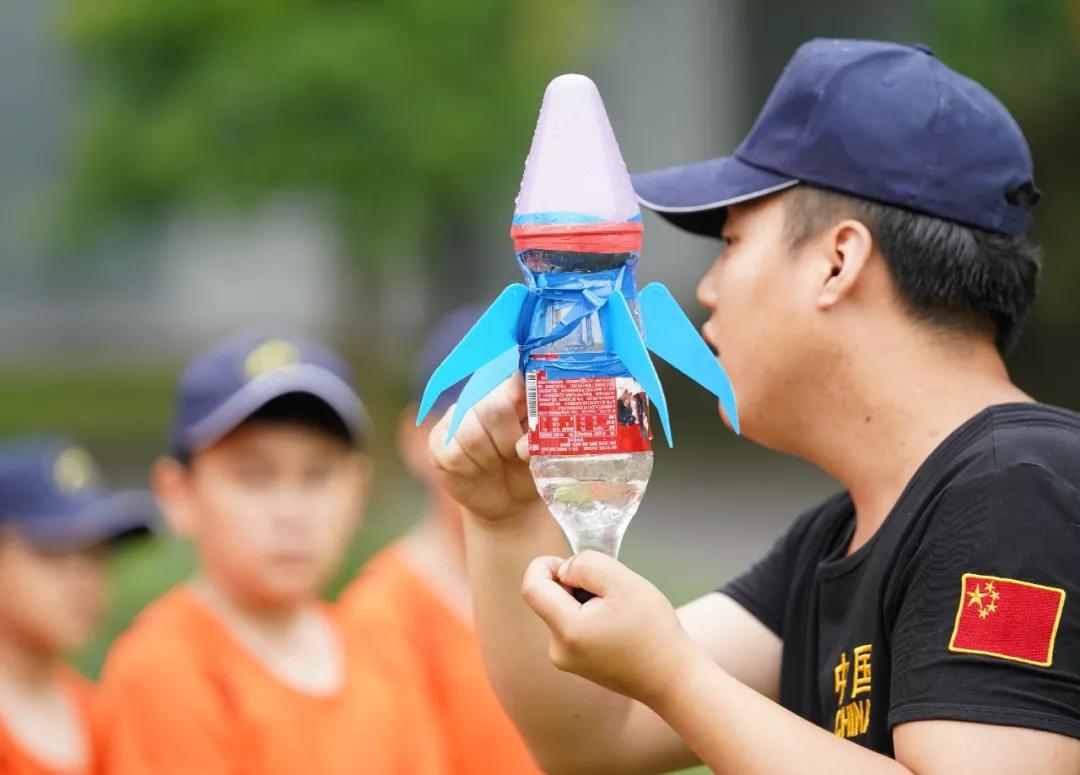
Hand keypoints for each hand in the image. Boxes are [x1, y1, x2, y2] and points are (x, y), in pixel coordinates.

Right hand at [429, 374, 542, 522]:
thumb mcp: (543, 453)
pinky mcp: (437, 441)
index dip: (521, 386)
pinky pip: (453, 454)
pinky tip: (476, 469)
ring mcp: (455, 417)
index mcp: (512, 390)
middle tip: (514, 452)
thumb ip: (540, 442)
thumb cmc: (528, 467)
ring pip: (471, 434)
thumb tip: (525, 447)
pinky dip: (470, 469)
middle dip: (508, 439)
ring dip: (490, 457)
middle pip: (493, 408)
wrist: (508, 499)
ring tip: (496, 462)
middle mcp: (480, 396)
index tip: (527, 404)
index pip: (514, 376)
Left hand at [521, 551, 701, 706]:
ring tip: (618, 612)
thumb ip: (586, 565)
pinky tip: (617, 626)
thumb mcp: (623, 582)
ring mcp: (567, 660)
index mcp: (567, 630)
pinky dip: (590, 616)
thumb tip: (564, 570)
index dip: (547, 565)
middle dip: (575, 584)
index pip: (531, 586)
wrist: (673, 679)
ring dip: (585, 600)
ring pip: (563, 610)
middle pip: (549, 597)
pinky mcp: (578, 664)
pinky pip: (573, 627)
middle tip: (610, 591)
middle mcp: (558, 650)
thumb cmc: (654, 631)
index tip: (576, 566)